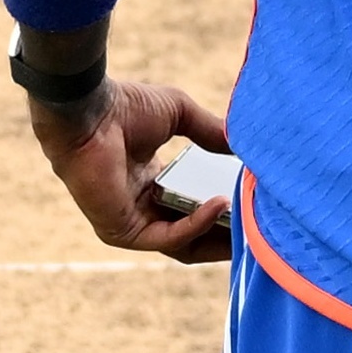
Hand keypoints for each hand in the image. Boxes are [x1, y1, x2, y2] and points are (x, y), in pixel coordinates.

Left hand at [28, 72, 237, 262]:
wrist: (88, 111)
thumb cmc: (124, 107)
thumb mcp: (180, 116)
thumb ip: (211, 133)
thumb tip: (246, 145)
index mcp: (150, 182)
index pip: (192, 210)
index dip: (225, 210)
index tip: (255, 202)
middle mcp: (142, 207)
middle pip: (194, 236)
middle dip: (229, 233)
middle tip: (263, 226)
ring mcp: (131, 223)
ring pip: (186, 245)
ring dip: (219, 235)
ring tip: (250, 221)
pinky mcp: (123, 232)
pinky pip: (169, 238)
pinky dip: (198, 225)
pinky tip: (220, 205)